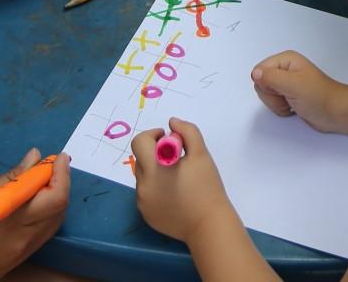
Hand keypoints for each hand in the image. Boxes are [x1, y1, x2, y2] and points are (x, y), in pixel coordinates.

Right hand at [0, 149, 69, 281]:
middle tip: (50, 165)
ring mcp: (21, 254)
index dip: (61, 173)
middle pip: (59, 210)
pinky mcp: (16, 261)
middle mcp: (24, 240)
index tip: (57, 157)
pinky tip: (30, 204)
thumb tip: (33, 159)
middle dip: (61, 183)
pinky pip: (40, 236)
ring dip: (54, 200)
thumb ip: (8, 179)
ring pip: (52, 224)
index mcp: (13, 221)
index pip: (54, 197)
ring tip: (39, 181)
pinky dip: (44, 215)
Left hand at [132, 119, 235, 244]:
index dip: (153, 135)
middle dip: (156, 153)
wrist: (208, 225)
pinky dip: (156, 189)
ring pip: (144, 177)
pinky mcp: (146, 215)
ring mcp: (142, 202)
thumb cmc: (207, 187)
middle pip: (141, 159)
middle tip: (177, 159)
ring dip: (156, 172)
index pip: (139, 142)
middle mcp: (143, 185)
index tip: (170, 140)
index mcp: (154, 168)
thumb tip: (172, 123)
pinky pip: (146, 194)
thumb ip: (187, 132)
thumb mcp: (201, 154)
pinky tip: (175, 195)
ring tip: (177, 180)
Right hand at [251, 51, 347, 132]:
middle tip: (289, 96)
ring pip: (266, 95)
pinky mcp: (288, 96)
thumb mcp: (293, 85)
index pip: (259, 70)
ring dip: (277, 104)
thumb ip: (272, 78)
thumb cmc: (319, 96)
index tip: (281, 89)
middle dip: (272, 96)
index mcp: (286, 60)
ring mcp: (286, 84)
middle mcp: (284, 70)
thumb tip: (255, 73)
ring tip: (293, 102)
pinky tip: (294, 108)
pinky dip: (281, 109)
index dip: (266, 84)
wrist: (336, 113)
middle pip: (261, 84)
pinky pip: (273, 103)